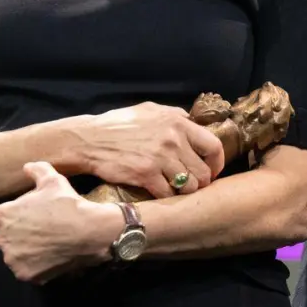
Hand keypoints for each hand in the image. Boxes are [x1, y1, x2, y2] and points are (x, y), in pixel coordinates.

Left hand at [0, 162, 122, 283]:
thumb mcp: (53, 180)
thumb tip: (27, 166)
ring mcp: (13, 259)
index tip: (23, 216)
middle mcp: (1, 240)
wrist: (88, 231)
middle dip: (16, 234)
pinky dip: (36, 265)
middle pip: (3, 237)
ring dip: (25, 250)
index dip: (7, 216)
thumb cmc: (67, 203)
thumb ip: (37, 170)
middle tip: (38, 228)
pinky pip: (27, 270)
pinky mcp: (26, 275)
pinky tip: (51, 256)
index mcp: (2, 216)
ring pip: (15, 255)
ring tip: (46, 243)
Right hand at [69, 102, 225, 198]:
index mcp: (178, 122)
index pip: (213, 146)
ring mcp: (160, 158)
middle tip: (194, 185)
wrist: (90, 140)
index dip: (217, 162)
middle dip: (201, 181)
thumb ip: (174, 115)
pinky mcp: (145, 175)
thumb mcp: (150, 110)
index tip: (213, 170)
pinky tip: (160, 192)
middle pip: (203, 171)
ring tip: (177, 190)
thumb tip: (191, 119)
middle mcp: (173, 140)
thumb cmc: (119, 124)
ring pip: (189, 185)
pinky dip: (166, 196)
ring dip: (185, 191)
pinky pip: (167, 193)